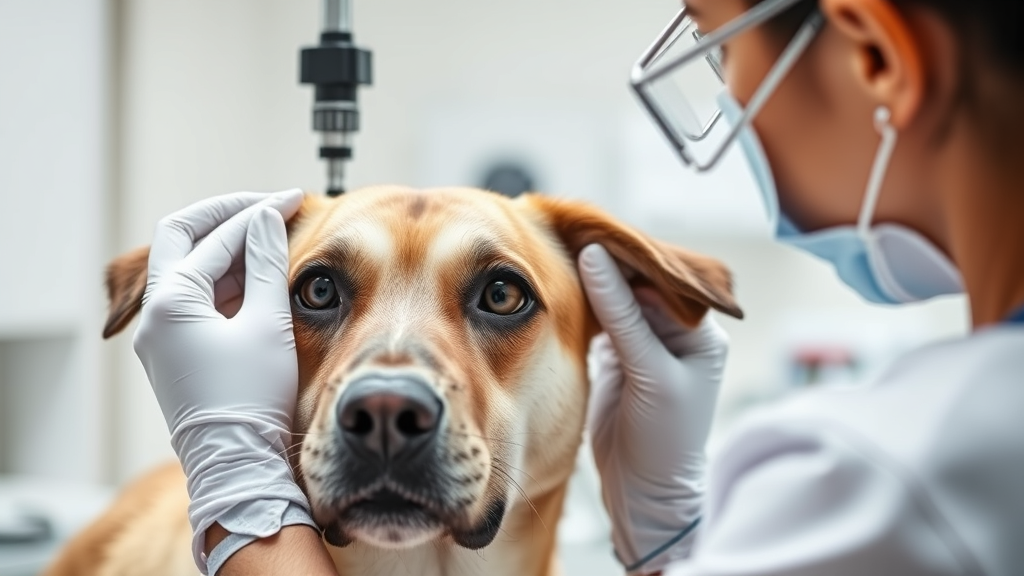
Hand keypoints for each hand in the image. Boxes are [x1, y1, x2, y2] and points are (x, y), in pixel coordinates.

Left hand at [132, 190, 315, 573]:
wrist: (239, 464)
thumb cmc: (253, 399)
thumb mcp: (267, 324)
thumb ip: (268, 263)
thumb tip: (267, 216)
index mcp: (171, 303)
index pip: (216, 238)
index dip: (258, 213)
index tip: (294, 199)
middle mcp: (155, 316)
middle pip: (181, 240)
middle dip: (227, 218)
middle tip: (267, 207)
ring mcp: (162, 336)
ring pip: (189, 270)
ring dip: (229, 251)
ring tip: (273, 240)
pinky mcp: (177, 353)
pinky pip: (196, 300)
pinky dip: (226, 282)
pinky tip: (260, 279)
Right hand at [578, 244, 728, 573]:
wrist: (644, 495)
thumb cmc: (663, 440)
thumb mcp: (649, 373)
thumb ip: (621, 315)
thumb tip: (593, 256)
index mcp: (699, 333)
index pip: (660, 279)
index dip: (626, 257)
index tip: (589, 233)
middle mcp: (675, 334)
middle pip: (637, 285)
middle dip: (607, 266)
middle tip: (567, 236)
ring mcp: (644, 346)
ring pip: (616, 301)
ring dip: (591, 283)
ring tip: (559, 255)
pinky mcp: (618, 360)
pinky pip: (600, 321)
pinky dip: (583, 306)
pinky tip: (562, 288)